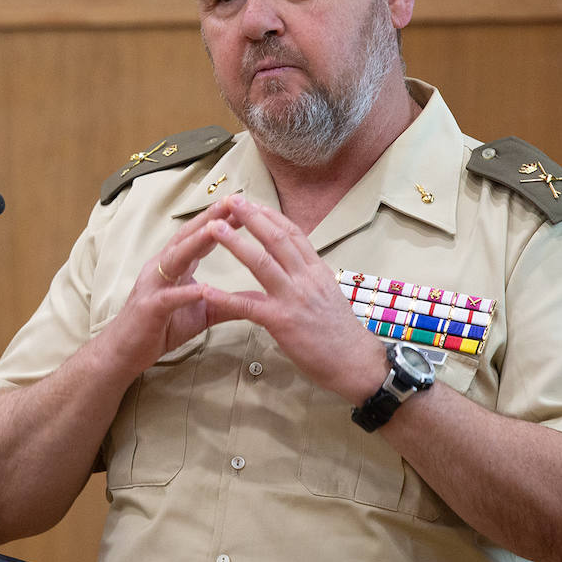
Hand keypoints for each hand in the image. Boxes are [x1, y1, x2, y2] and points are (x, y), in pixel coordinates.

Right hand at [100, 199, 240, 376]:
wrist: (124, 352)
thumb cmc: (160, 328)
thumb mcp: (201, 313)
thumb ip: (225, 301)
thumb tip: (258, 299)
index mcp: (175, 265)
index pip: (200, 237)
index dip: (220, 220)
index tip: (243, 206)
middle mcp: (162, 268)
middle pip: (187, 237)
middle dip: (210, 218)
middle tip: (232, 202)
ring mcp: (153, 286)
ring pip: (175, 258)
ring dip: (196, 242)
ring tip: (217, 228)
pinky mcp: (149, 309)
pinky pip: (169, 298)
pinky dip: (185, 292)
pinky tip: (203, 287)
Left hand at [200, 196, 385, 402]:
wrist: (355, 362)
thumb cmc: (341, 332)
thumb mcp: (328, 294)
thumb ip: (308, 277)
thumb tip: (294, 263)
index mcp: (317, 270)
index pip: (293, 233)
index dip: (271, 216)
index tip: (253, 202)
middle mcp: (306, 278)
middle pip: (276, 239)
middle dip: (252, 217)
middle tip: (231, 200)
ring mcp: (293, 299)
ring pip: (261, 263)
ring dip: (235, 243)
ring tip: (215, 227)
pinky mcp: (281, 322)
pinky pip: (248, 306)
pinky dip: (225, 298)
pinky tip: (206, 291)